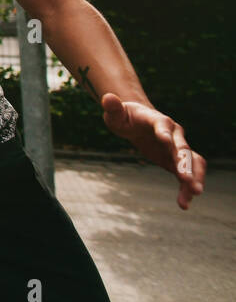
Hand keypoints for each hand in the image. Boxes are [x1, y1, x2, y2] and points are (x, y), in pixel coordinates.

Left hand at [101, 92, 205, 209]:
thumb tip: (107, 97)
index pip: (163, 125)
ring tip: (194, 194)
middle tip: (187, 180)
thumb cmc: (125, 116)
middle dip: (185, 164)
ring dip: (194, 177)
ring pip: (192, 162)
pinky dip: (186, 188)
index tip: (167, 142)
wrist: (137, 122)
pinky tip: (184, 203)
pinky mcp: (176, 161)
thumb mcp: (116, 114)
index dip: (165, 133)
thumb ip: (113, 108)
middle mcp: (173, 133)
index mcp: (157, 119)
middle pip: (182, 148)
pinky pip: (186, 174)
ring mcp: (177, 147)